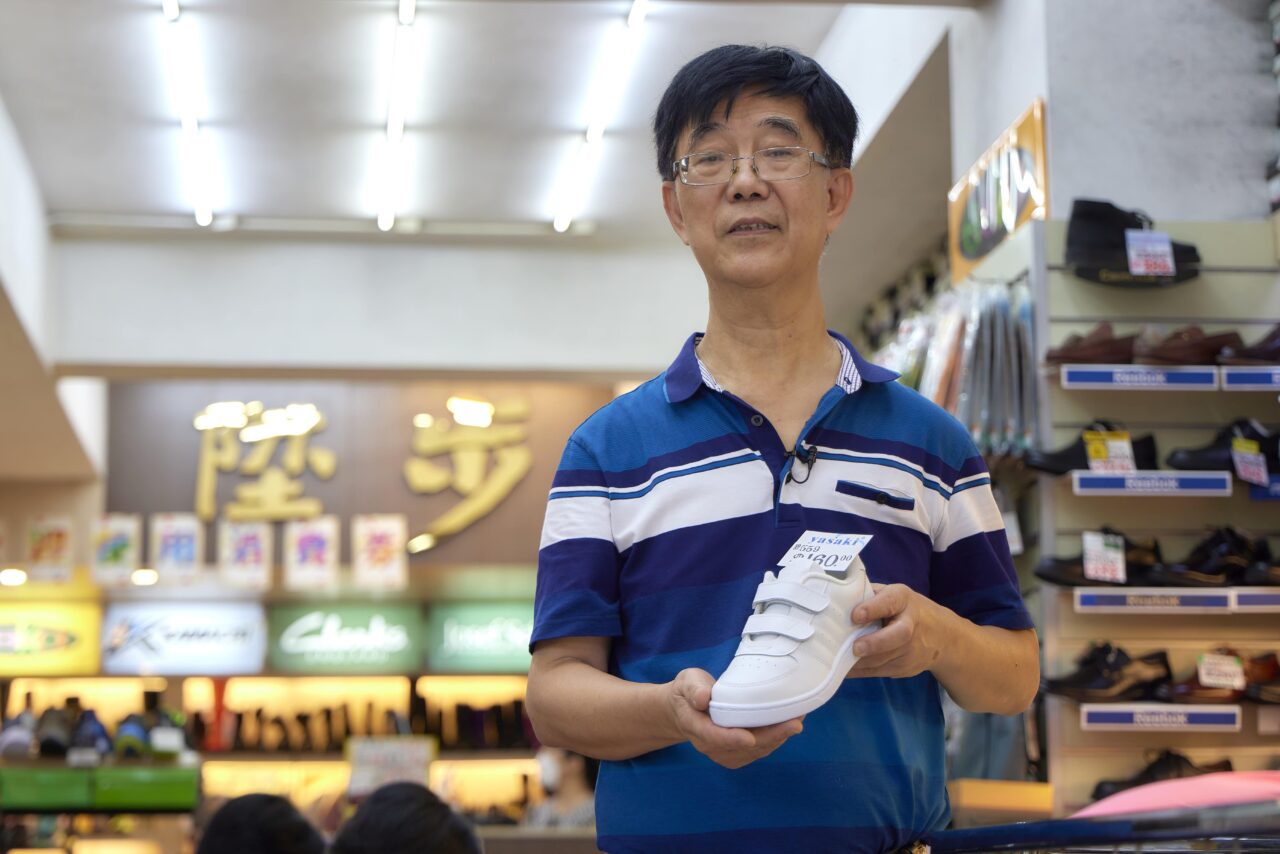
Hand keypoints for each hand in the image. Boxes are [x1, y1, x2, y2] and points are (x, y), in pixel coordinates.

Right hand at [666, 668, 803, 768]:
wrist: (686, 709)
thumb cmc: (688, 692)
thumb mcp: (687, 682)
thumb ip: (694, 689)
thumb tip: (703, 698)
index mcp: (695, 726)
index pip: (713, 737)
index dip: (732, 739)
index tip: (750, 738)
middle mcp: (709, 745)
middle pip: (742, 747)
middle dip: (770, 737)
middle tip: (794, 724)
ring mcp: (723, 752)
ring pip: (754, 751)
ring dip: (777, 738)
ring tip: (797, 720)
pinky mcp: (736, 754)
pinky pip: (758, 751)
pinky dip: (775, 740)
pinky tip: (788, 726)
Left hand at [846, 583, 953, 679]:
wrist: (942, 636)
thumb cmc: (905, 610)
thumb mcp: (893, 595)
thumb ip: (870, 596)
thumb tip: (839, 600)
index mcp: (903, 600)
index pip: (890, 602)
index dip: (872, 608)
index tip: (855, 615)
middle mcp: (911, 625)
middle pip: (898, 635)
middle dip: (875, 643)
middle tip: (855, 648)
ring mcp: (911, 650)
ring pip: (885, 659)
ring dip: (861, 662)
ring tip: (838, 660)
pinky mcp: (905, 668)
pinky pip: (880, 671)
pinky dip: (861, 671)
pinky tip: (844, 669)